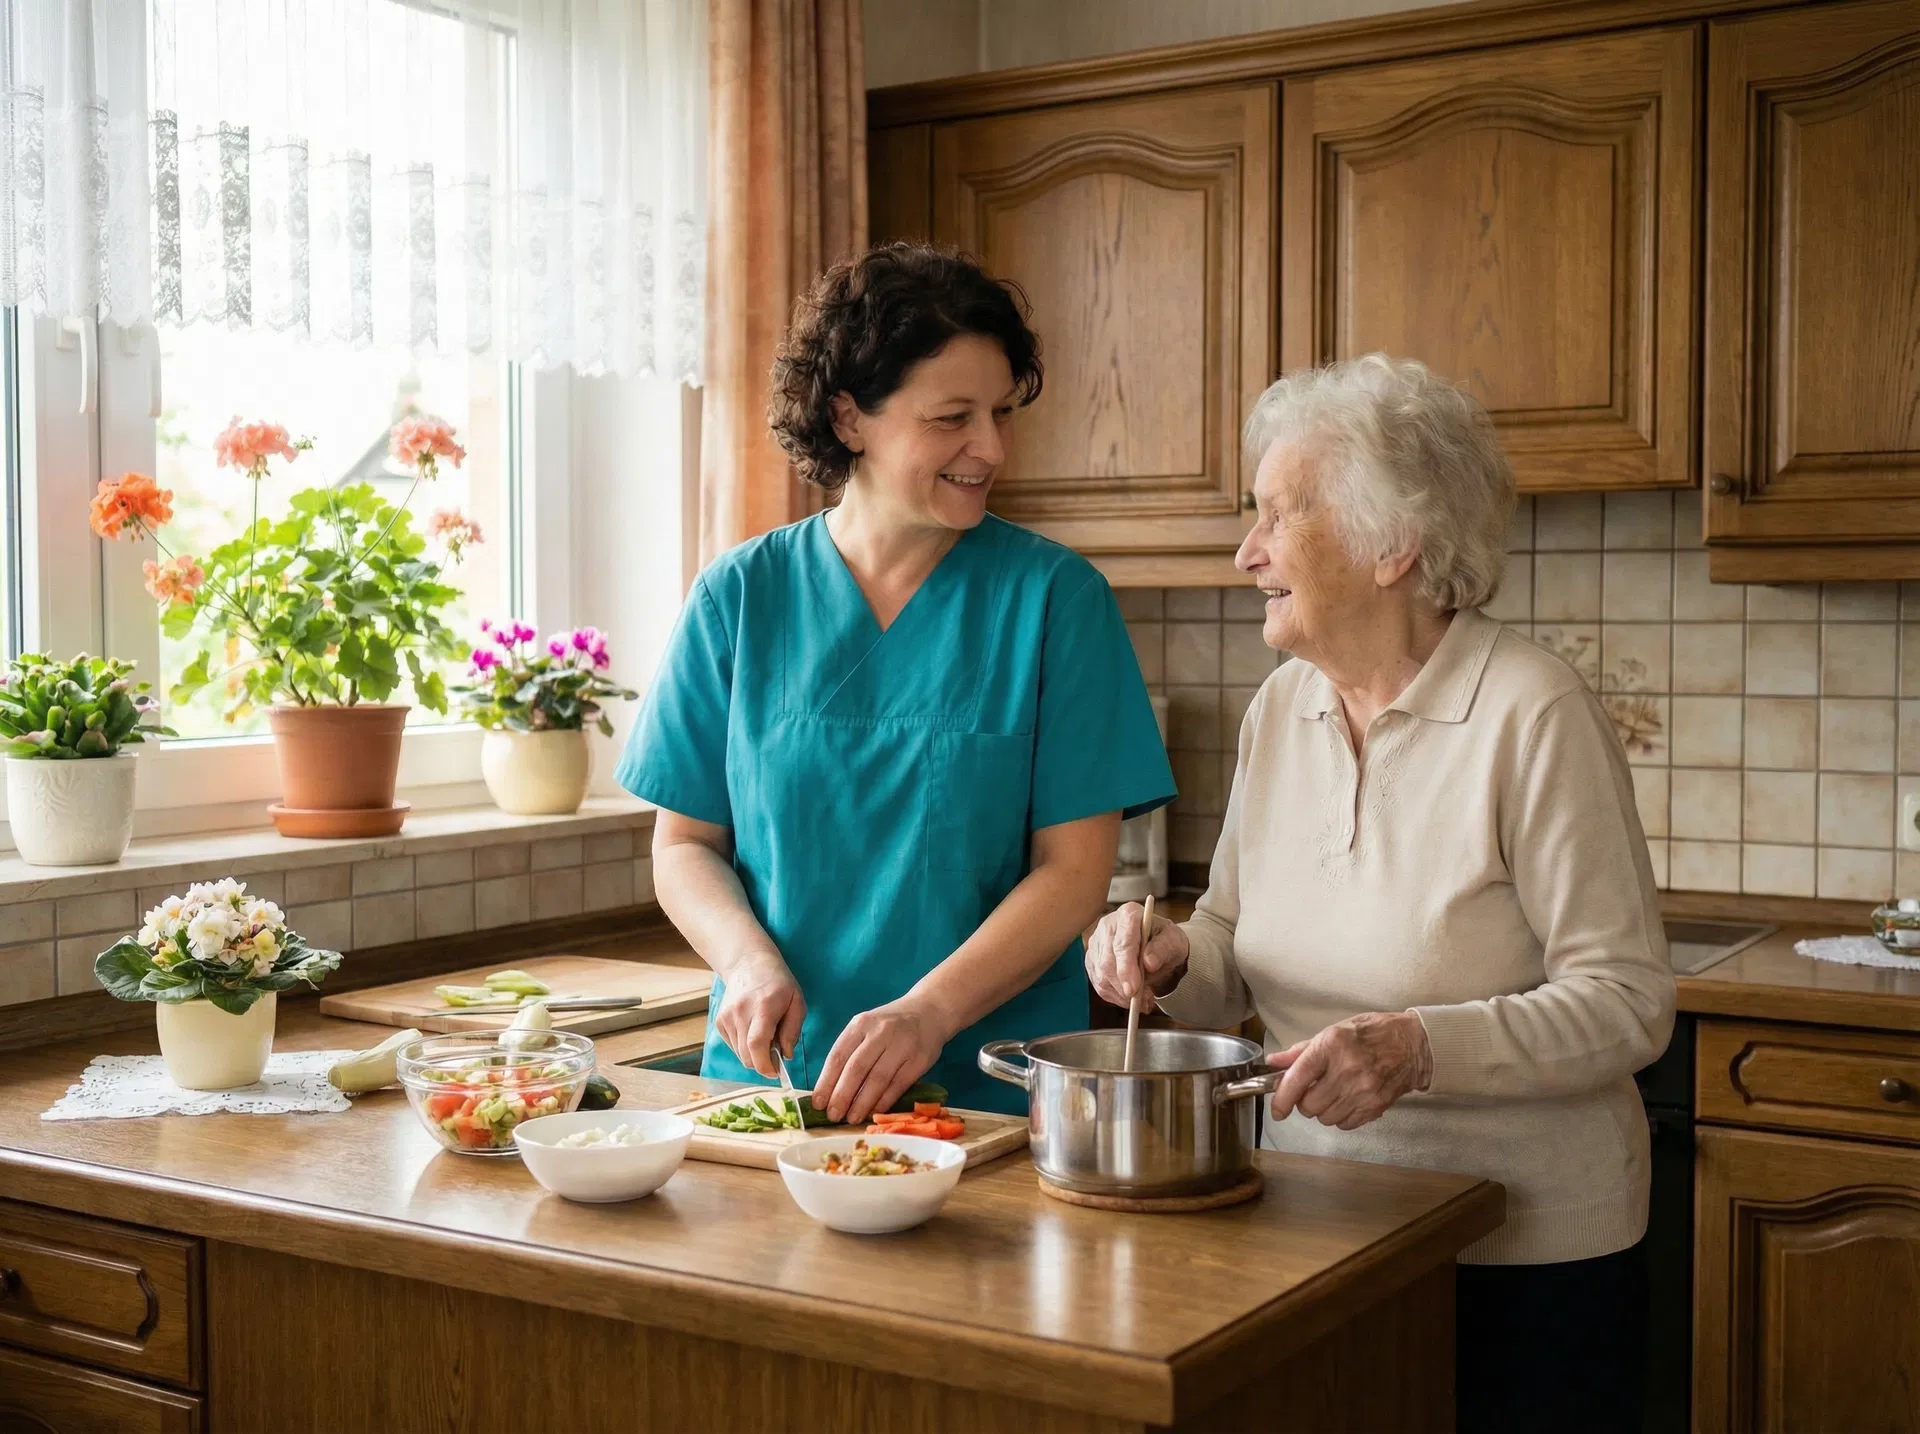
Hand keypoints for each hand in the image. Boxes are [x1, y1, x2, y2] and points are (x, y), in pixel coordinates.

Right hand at [713, 952, 805, 1078]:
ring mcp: (726, 1017)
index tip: (776, 1072)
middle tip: (775, 1054)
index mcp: (763, 1007)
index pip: (757, 1044)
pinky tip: (752, 1030)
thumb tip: (786, 1056)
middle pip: (747, 1055)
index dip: (765, 1065)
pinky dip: (744, 1046)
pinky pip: (733, 1046)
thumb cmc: (778, 983)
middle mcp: (740, 1013)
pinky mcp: (719, 1022)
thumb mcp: (796, 1002)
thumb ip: (793, 1030)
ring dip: (754, 1054)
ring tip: (765, 1036)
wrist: (748, 963)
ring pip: (740, 1054)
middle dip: (763, 1063)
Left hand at [812, 997, 947, 1124]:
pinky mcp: (918, 1060)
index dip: (826, 1082)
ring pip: (877, 1079)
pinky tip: (873, 1111)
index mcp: (861, 1024)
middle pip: (856, 1069)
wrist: (929, 1011)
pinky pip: (898, 1085)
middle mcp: (880, 1032)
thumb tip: (830, 1089)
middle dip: (841, 1096)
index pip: (838, 1056)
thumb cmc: (890, 1025)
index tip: (818, 1103)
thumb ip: (850, 1052)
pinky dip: (883, 1101)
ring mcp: (902, 1046)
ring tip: (851, 1118)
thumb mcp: (866, 1027)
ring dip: (862, 1103)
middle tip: (833, 1115)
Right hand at [1084, 902, 1189, 1012]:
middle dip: (1124, 986)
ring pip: (1101, 975)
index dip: (1126, 968)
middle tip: (1142, 1001)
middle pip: (1107, 961)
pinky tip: (1130, 1000)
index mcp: (1128, 915)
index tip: (1133, 989)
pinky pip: (1099, 984)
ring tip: (1142, 1002)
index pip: (1122, 943)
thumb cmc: (1166, 940)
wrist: (1158, 946)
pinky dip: (1115, 997)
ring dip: (1121, 994)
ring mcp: (1097, 943)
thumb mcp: (1173, 941)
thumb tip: (1149, 963)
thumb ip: (1162, 949)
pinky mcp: (1092, 960)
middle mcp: (1107, 926)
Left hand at [1267, 1012, 1432, 1130]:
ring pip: (1326, 1118)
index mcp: (1332, 1045)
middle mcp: (1347, 1068)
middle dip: (1305, 1102)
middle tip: (1313, 1091)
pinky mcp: (1376, 1106)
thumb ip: (1301, 1050)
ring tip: (1334, 1093)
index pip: (1297, 1078)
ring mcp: (1363, 1090)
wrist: (1413, 1044)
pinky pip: (1345, 1124)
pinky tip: (1348, 1101)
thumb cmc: (1371, 1033)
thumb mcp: (1334, 1030)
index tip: (1277, 1110)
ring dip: (1323, 1111)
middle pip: (1309, 1105)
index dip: (1281, 1099)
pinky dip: (1341, 1117)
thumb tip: (1274, 1062)